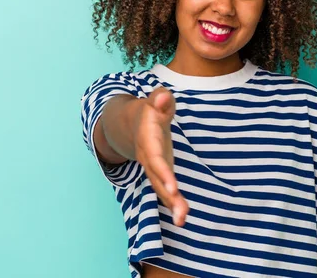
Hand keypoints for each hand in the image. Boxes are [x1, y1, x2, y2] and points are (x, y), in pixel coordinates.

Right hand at [132, 87, 188, 226]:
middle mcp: (148, 156)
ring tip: (182, 220)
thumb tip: (163, 97)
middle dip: (167, 193)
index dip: (163, 173)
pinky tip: (182, 218)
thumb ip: (161, 98)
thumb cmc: (152, 109)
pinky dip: (174, 204)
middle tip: (179, 210)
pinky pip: (166, 190)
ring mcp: (153, 167)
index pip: (155, 158)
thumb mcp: (156, 99)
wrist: (134, 122)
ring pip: (160, 188)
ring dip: (172, 204)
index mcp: (148, 139)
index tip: (173, 188)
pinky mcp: (160, 173)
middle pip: (156, 177)